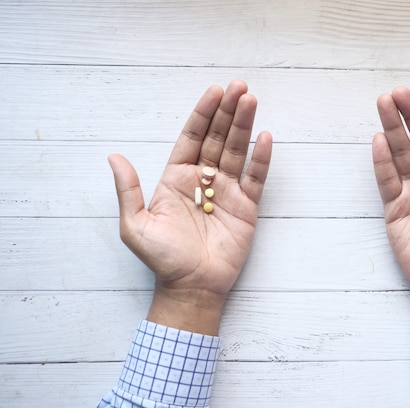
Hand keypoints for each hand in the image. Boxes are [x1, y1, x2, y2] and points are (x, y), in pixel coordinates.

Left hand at [108, 80, 271, 333]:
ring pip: (237, 152)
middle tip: (240, 87)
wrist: (191, 287)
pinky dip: (261, 159)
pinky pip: (255, 179)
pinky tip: (265, 137)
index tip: (214, 92)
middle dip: (228, 112)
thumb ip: (128, 190)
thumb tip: (114, 156)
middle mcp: (203, 180)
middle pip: (217, 139)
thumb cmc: (162, 259)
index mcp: (176, 178)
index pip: (192, 138)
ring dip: (244, 126)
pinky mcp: (247, 208)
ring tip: (252, 101)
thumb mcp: (135, 225)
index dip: (202, 115)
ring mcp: (227, 192)